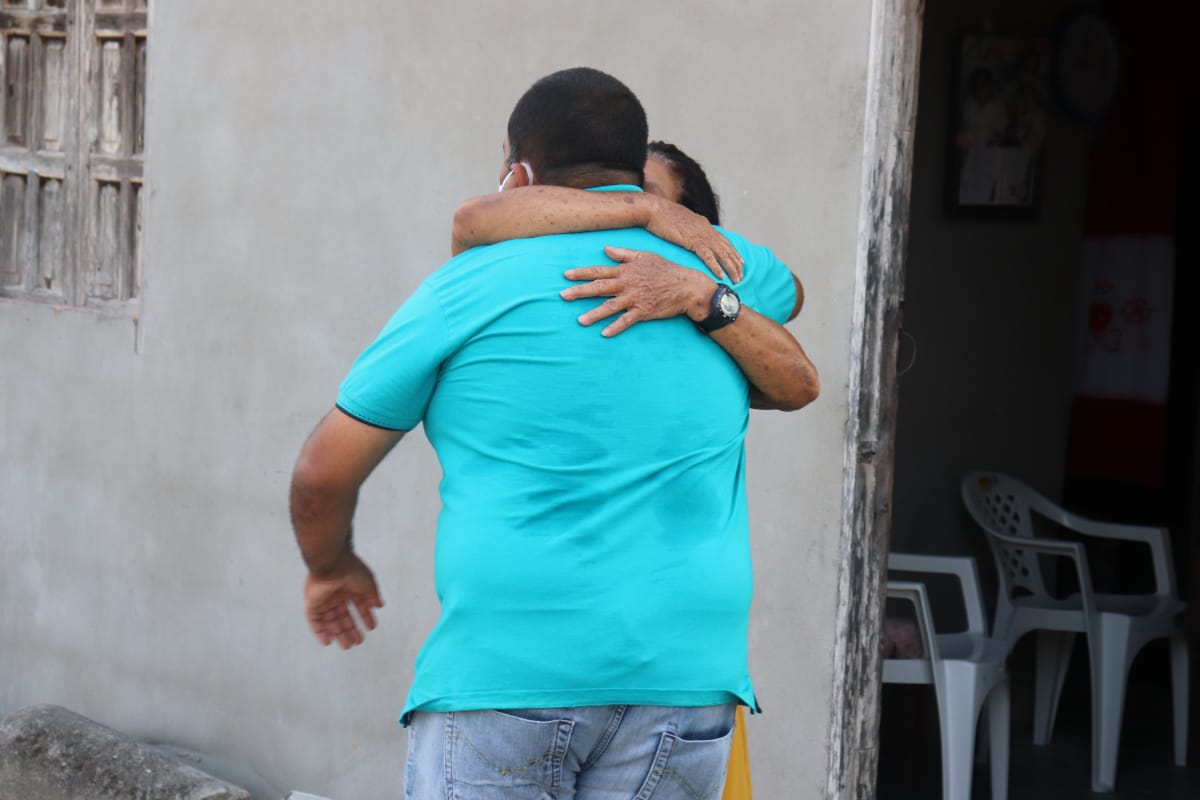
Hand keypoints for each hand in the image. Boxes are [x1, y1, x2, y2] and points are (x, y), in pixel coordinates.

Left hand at [303, 550, 383, 649]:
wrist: (332, 564)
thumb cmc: (350, 569)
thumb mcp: (369, 584)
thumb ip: (373, 596)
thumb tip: (379, 605)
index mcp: (350, 587)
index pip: (358, 605)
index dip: (365, 617)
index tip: (371, 627)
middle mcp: (336, 594)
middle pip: (344, 616)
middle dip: (352, 629)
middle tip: (358, 641)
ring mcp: (324, 600)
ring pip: (330, 621)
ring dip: (339, 634)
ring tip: (348, 645)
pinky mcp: (312, 605)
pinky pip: (314, 622)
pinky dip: (320, 632)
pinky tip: (328, 642)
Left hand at [562, 246, 714, 336]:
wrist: (686, 285)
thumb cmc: (666, 269)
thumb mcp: (644, 256)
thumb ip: (623, 254)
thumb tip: (605, 248)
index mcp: (626, 271)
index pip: (599, 271)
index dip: (582, 273)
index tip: (566, 275)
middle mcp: (628, 284)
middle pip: (600, 288)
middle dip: (580, 292)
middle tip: (563, 296)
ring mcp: (635, 298)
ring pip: (611, 306)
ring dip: (594, 313)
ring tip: (580, 320)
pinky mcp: (644, 311)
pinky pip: (627, 320)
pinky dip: (616, 327)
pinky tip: (604, 333)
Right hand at [643, 196, 742, 282]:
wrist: (653, 209)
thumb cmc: (661, 216)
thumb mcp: (680, 222)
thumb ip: (688, 229)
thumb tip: (689, 236)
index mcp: (703, 224)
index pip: (723, 240)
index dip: (733, 252)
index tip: (740, 262)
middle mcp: (706, 229)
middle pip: (726, 248)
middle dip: (735, 263)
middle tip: (742, 275)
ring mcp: (700, 235)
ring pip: (721, 254)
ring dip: (730, 268)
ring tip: (737, 279)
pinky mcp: (692, 240)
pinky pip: (708, 256)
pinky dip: (716, 266)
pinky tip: (721, 276)